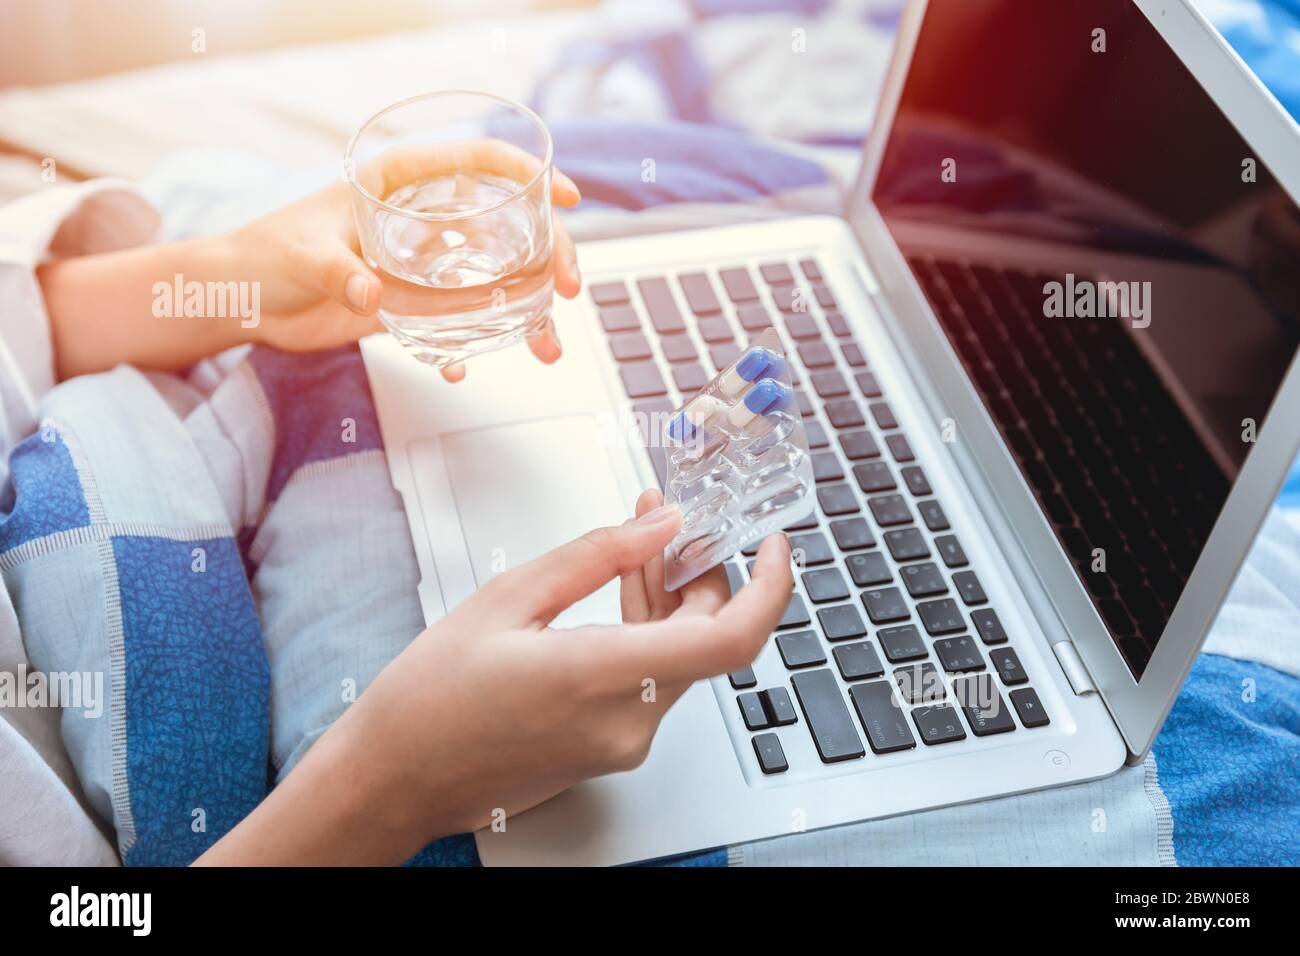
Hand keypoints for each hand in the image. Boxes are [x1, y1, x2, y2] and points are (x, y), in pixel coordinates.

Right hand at [197, 490, 792, 864]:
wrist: (394, 779)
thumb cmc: (428, 699)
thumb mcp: (507, 600)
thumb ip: (597, 557)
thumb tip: (661, 525)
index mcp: (602, 678)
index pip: (731, 639)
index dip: (770, 586)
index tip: (774, 543)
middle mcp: (628, 722)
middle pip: (709, 639)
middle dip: (703, 572)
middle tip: (673, 520)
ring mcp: (622, 743)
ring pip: (680, 658)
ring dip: (672, 600)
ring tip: (638, 543)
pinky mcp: (610, 750)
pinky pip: (652, 682)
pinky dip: (648, 634)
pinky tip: (623, 593)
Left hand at [228, 149, 581, 377]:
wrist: (238, 300)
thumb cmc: (262, 255)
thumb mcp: (301, 255)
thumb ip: (339, 271)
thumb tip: (371, 293)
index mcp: (398, 184)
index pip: (476, 163)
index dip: (527, 174)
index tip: (564, 198)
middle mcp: (418, 220)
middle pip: (502, 226)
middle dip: (546, 254)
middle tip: (567, 287)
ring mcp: (418, 264)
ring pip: (489, 279)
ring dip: (524, 310)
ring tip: (546, 343)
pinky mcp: (407, 304)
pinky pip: (452, 324)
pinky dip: (466, 347)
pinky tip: (463, 368)